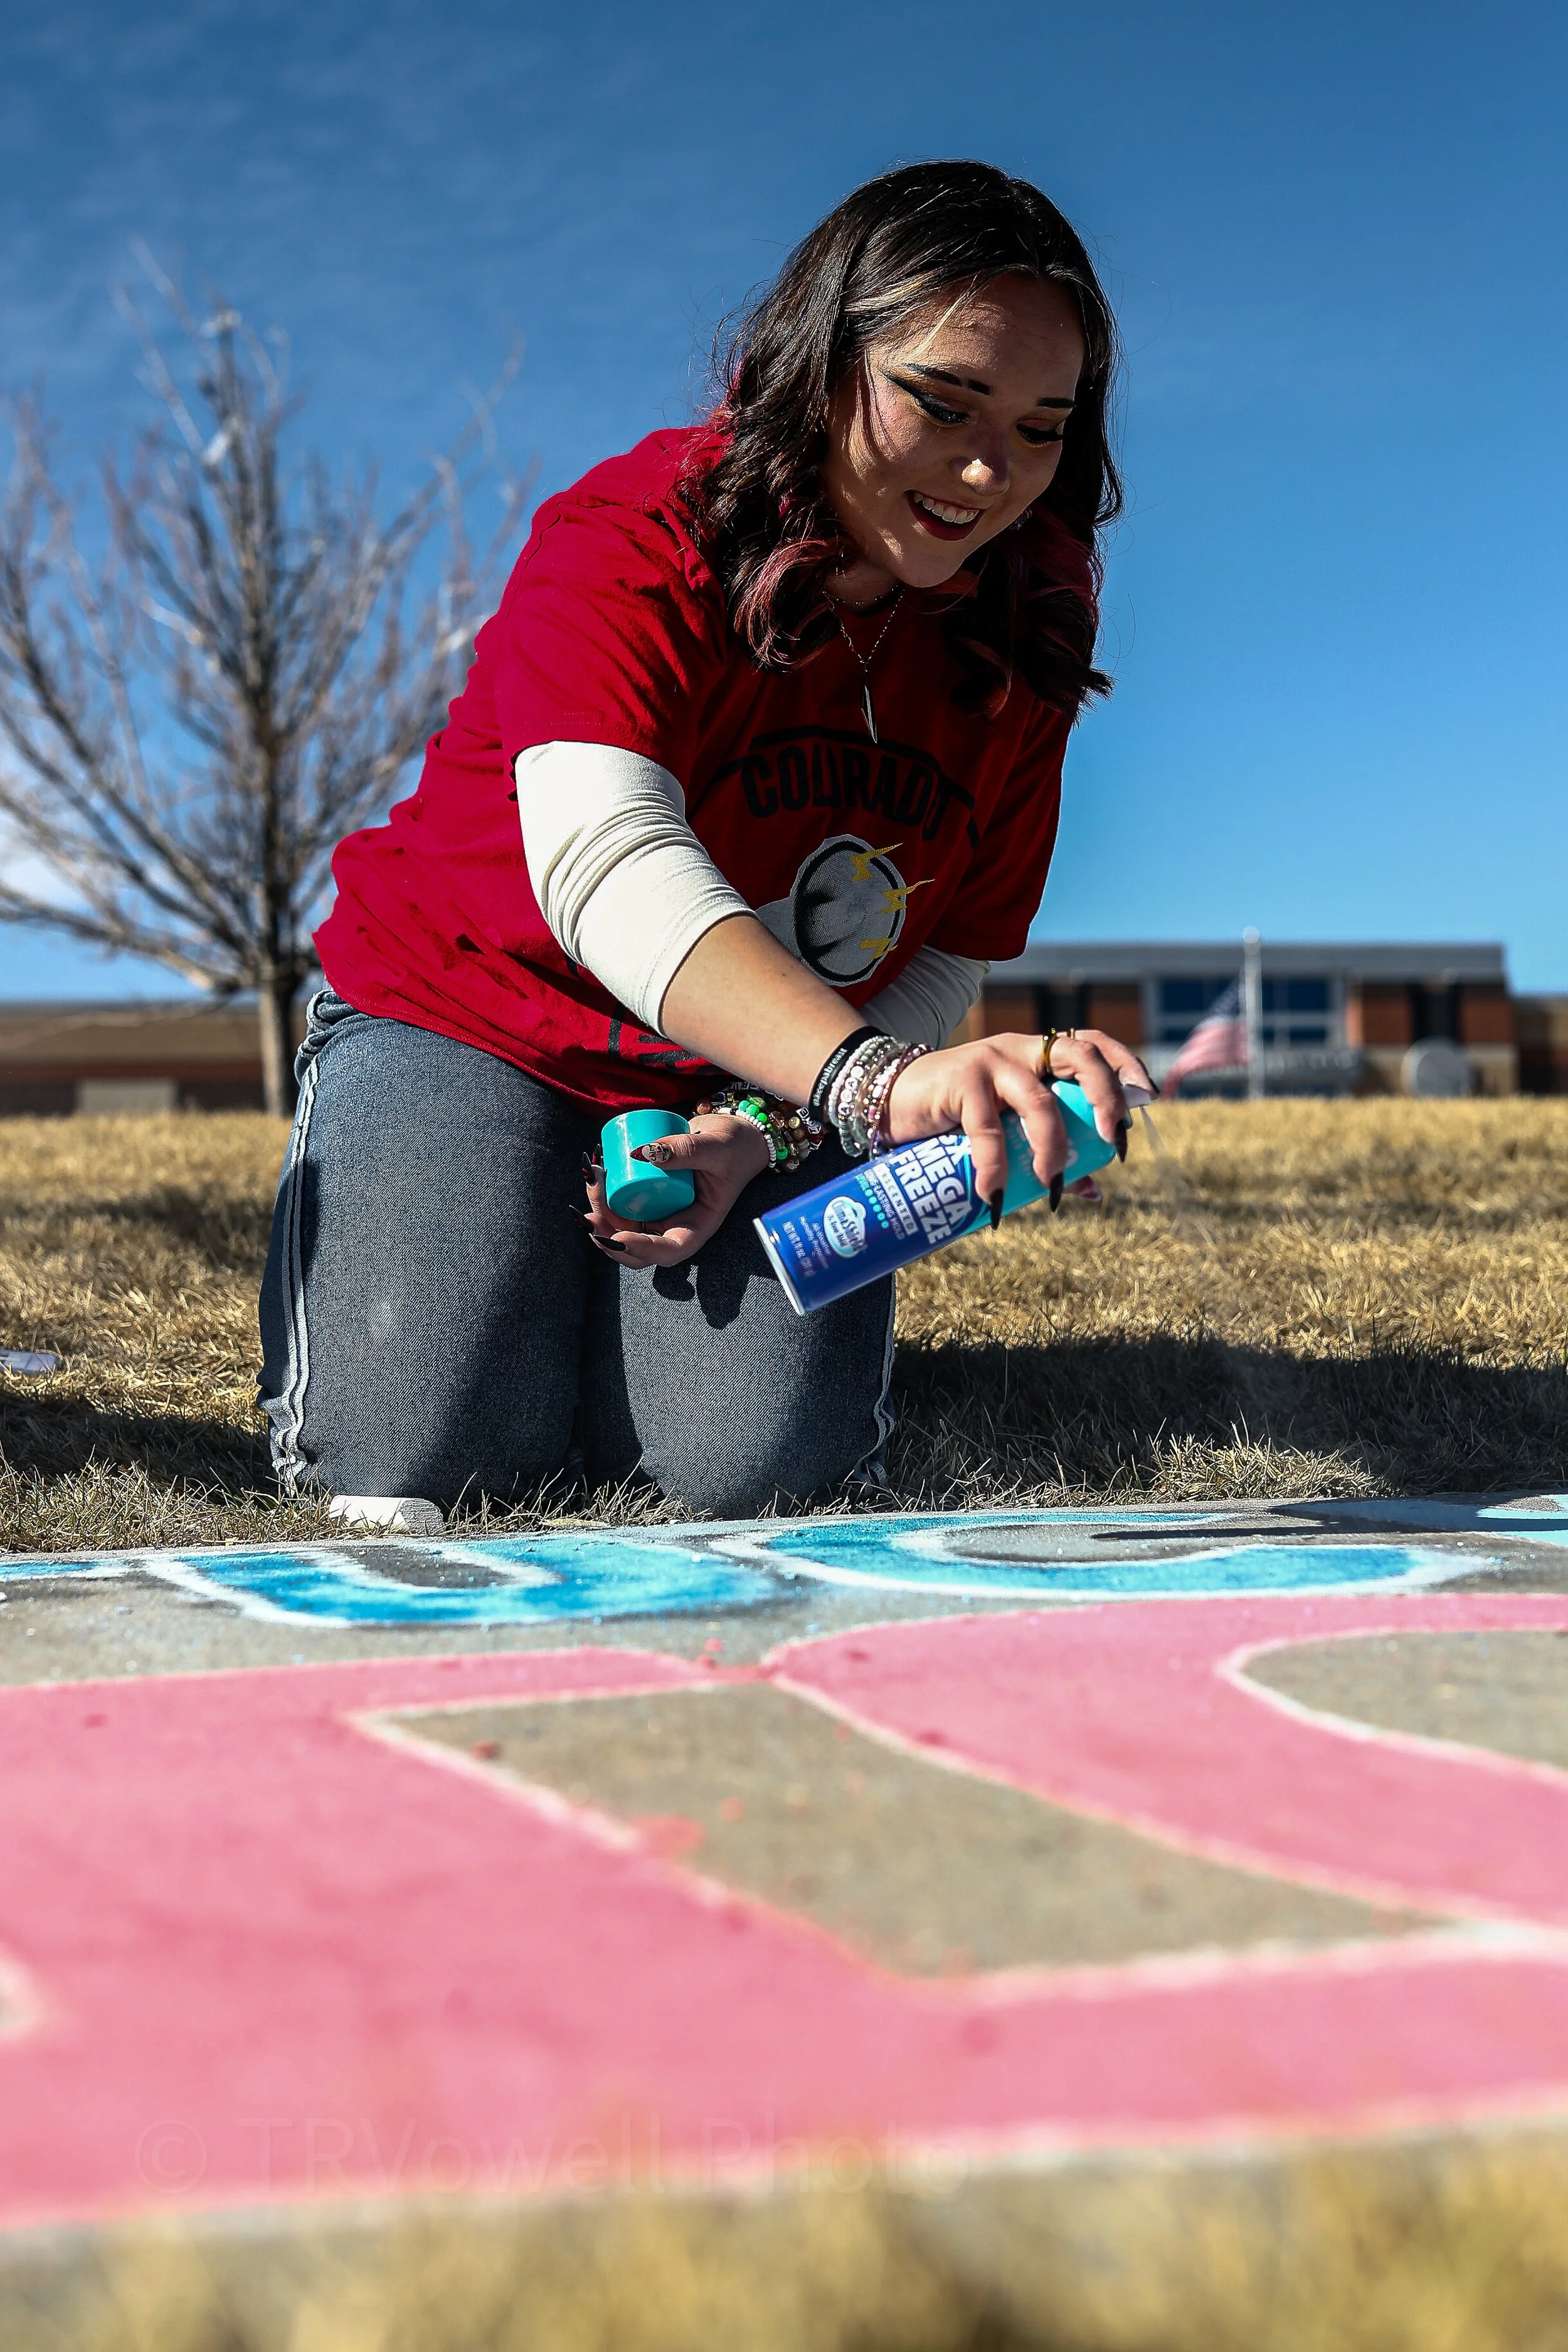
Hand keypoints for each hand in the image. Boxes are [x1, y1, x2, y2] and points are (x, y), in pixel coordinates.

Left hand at [579, 1113, 771, 1268]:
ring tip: (591, 1177)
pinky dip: (603, 1195)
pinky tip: (593, 1174)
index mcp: (698, 1226)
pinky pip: (621, 1205)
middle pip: (637, 1246)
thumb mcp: (717, 1148)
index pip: (670, 1250)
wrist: (732, 1136)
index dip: (642, 1250)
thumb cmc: (735, 1147)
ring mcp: (660, 1213)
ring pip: (623, 1227)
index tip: (618, 1238)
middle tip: (589, 1210)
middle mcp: (676, 1225)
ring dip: (599, 1211)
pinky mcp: (649, 1197)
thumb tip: (643, 1153)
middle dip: (607, 1234)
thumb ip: (687, 1149)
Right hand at [884, 1029, 1154, 1208]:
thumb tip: (1093, 1190)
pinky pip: (988, 1129)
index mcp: (1037, 1056)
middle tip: (1115, 1140)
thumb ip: (1046, 1153)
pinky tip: (994, 1197)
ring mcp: (990, 1062)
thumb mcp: (1006, 1132)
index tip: (1148, 1098)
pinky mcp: (961, 1081)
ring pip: (1040, 1099)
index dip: (1125, 1065)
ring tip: (1051, 1185)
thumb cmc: (952, 1118)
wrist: (888, 1101)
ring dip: (1054, 1146)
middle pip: (1081, 1054)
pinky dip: (995, 1168)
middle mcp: (1020, 1050)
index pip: (1093, 1043)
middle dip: (1107, 1096)